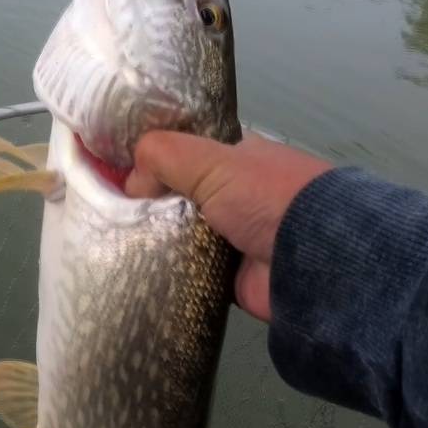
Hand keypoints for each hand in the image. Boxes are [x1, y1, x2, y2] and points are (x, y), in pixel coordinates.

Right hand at [124, 130, 330, 321]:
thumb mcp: (211, 161)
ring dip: (155, 238)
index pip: (186, 152)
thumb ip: (164, 155)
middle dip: (149, 203)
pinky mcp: (231, 276)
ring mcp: (235, 236)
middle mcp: (237, 194)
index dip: (153, 159)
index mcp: (239, 157)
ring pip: (180, 233)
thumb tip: (129, 181)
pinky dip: (169, 269)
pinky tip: (136, 266)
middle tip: (109, 212)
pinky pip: (189, 270)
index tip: (116, 171)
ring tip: (114, 240)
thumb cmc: (267, 197)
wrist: (317, 262)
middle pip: (178, 194)